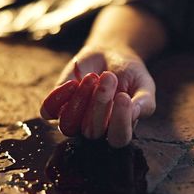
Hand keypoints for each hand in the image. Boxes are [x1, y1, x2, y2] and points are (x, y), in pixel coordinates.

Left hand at [40, 45, 155, 147]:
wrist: (111, 54)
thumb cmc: (130, 74)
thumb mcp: (145, 86)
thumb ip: (144, 103)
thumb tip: (133, 113)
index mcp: (120, 129)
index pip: (118, 139)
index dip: (120, 122)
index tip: (123, 97)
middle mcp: (97, 129)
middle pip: (93, 132)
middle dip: (101, 103)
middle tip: (109, 78)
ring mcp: (75, 119)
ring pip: (69, 125)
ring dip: (80, 100)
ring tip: (93, 77)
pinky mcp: (58, 105)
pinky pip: (49, 111)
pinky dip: (58, 97)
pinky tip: (74, 82)